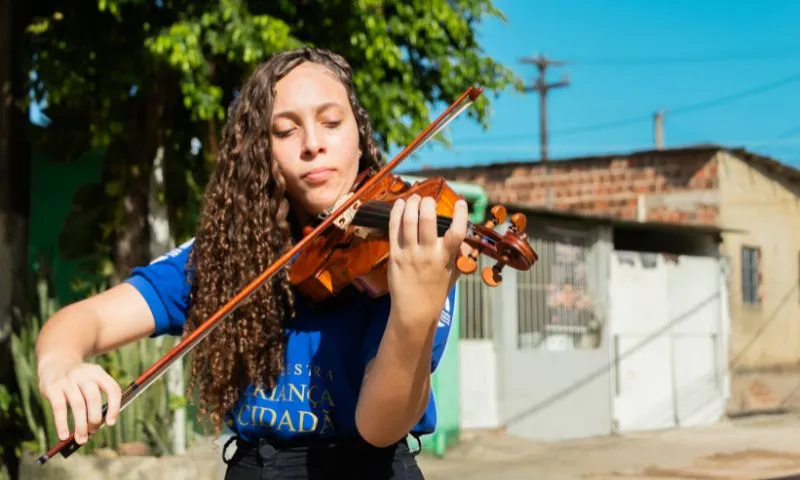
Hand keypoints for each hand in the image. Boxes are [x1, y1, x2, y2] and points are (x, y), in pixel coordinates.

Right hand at [38, 356, 121, 443]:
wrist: (56, 363)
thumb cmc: (79, 381)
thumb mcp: (91, 382)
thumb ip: (96, 401)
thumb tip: (97, 427)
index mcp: (98, 373)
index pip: (112, 389)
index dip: (114, 407)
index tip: (110, 423)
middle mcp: (84, 375)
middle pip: (94, 398)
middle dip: (95, 418)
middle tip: (94, 431)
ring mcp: (68, 381)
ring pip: (78, 405)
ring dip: (81, 425)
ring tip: (82, 440)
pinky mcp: (52, 388)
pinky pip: (59, 408)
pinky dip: (62, 424)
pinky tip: (64, 436)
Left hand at [386, 194, 468, 326]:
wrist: (414, 311)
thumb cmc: (436, 292)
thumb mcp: (453, 274)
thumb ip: (459, 255)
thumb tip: (465, 240)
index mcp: (445, 258)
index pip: (456, 233)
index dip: (460, 215)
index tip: (460, 203)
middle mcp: (427, 254)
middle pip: (427, 220)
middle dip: (428, 203)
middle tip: (429, 199)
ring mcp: (409, 254)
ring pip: (409, 221)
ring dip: (412, 204)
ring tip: (414, 197)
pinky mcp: (395, 256)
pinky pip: (394, 229)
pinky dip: (396, 213)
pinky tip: (399, 204)